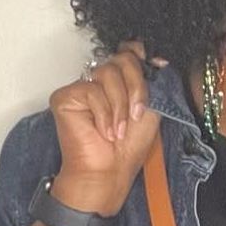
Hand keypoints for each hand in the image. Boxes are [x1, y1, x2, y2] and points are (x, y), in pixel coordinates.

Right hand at [47, 40, 165, 216]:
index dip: (143, 57)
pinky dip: (104, 114)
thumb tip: (160, 59)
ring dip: (120, 105)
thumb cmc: (127, 148)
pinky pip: (91, 90)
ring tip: (118, 130)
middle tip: (137, 114)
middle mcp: (99, 81)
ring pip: (108, 73)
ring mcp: (81, 87)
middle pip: (122, 59)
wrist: (108, 172)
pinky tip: (103, 132)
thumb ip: (152, 83)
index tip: (159, 67)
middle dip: (136, 87)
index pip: (129, 52)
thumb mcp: (150, 109)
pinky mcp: (65, 96)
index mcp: (120, 82)